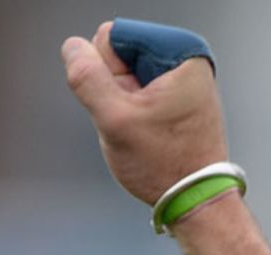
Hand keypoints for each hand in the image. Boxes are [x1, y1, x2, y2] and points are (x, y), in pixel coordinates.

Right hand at [61, 21, 227, 204]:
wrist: (197, 202)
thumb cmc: (167, 168)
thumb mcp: (115, 121)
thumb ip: (86, 78)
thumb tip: (73, 48)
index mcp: (180, 53)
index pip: (112, 36)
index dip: (108, 74)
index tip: (130, 106)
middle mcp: (186, 60)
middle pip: (119, 55)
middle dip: (116, 90)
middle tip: (136, 123)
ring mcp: (183, 79)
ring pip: (126, 77)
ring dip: (124, 104)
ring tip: (145, 132)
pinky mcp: (179, 98)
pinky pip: (139, 95)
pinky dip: (135, 114)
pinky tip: (149, 135)